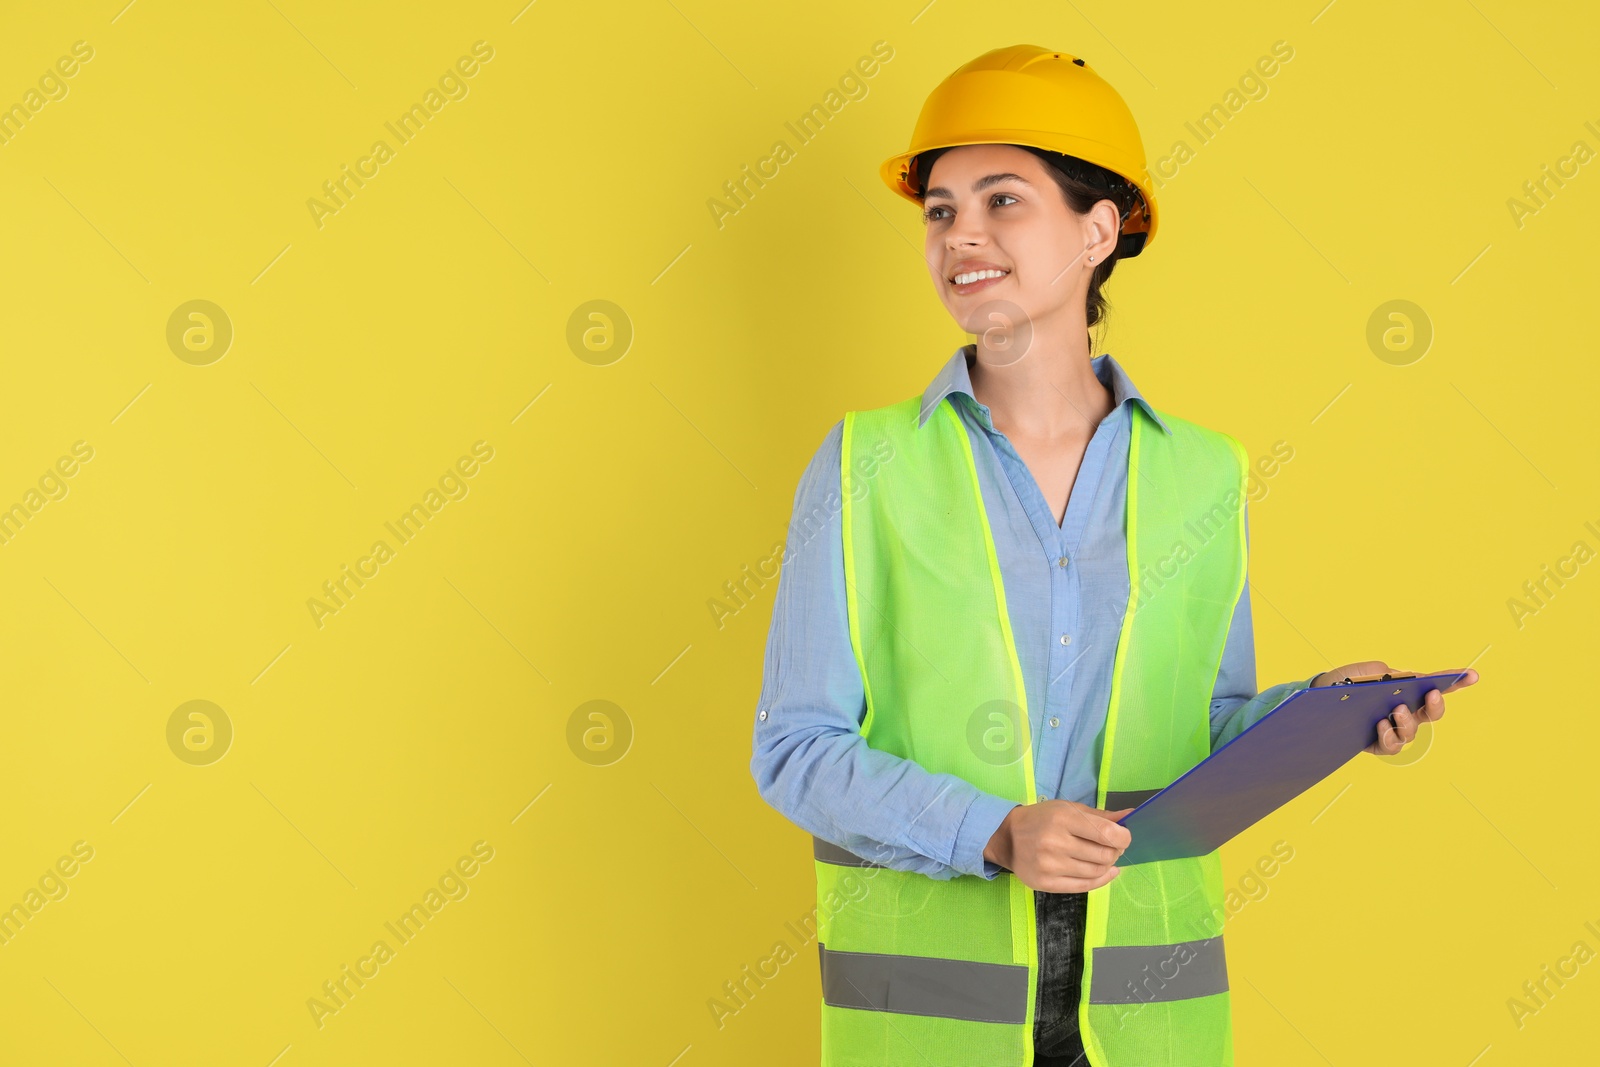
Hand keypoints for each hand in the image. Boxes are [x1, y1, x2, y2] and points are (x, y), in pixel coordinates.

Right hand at [983, 800, 1132, 892]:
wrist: (1008, 838)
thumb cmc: (1042, 819)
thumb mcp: (1068, 809)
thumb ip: (1100, 816)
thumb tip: (1130, 816)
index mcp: (1063, 819)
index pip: (1107, 833)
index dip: (1123, 837)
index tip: (1123, 837)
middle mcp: (1056, 843)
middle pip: (1105, 855)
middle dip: (1115, 852)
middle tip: (1112, 848)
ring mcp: (1051, 866)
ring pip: (1097, 871)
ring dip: (1107, 865)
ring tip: (1103, 857)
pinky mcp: (1047, 884)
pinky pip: (1085, 886)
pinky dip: (1101, 879)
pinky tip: (1106, 872)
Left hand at [1311, 660, 1479, 755]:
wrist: (1317, 698)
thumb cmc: (1343, 682)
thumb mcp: (1364, 671)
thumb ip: (1385, 673)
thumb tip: (1401, 680)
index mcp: (1405, 691)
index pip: (1435, 687)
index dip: (1456, 682)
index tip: (1471, 675)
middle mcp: (1404, 712)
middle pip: (1431, 714)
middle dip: (1436, 705)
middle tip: (1430, 695)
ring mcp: (1392, 729)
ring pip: (1412, 732)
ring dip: (1407, 722)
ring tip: (1395, 711)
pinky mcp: (1377, 744)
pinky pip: (1391, 747)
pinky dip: (1389, 737)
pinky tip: (1380, 725)